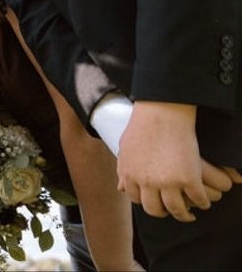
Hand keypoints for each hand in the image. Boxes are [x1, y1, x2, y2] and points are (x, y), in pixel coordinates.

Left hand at [117, 101, 231, 220]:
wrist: (161, 112)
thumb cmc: (144, 126)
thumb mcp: (125, 148)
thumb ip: (124, 170)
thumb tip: (121, 188)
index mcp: (129, 175)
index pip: (136, 199)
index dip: (148, 202)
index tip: (156, 202)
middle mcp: (146, 182)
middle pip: (155, 209)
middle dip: (164, 212)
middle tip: (173, 210)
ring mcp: (167, 182)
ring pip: (177, 209)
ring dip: (185, 214)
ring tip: (190, 212)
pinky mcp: (188, 178)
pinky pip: (198, 199)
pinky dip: (203, 202)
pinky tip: (204, 200)